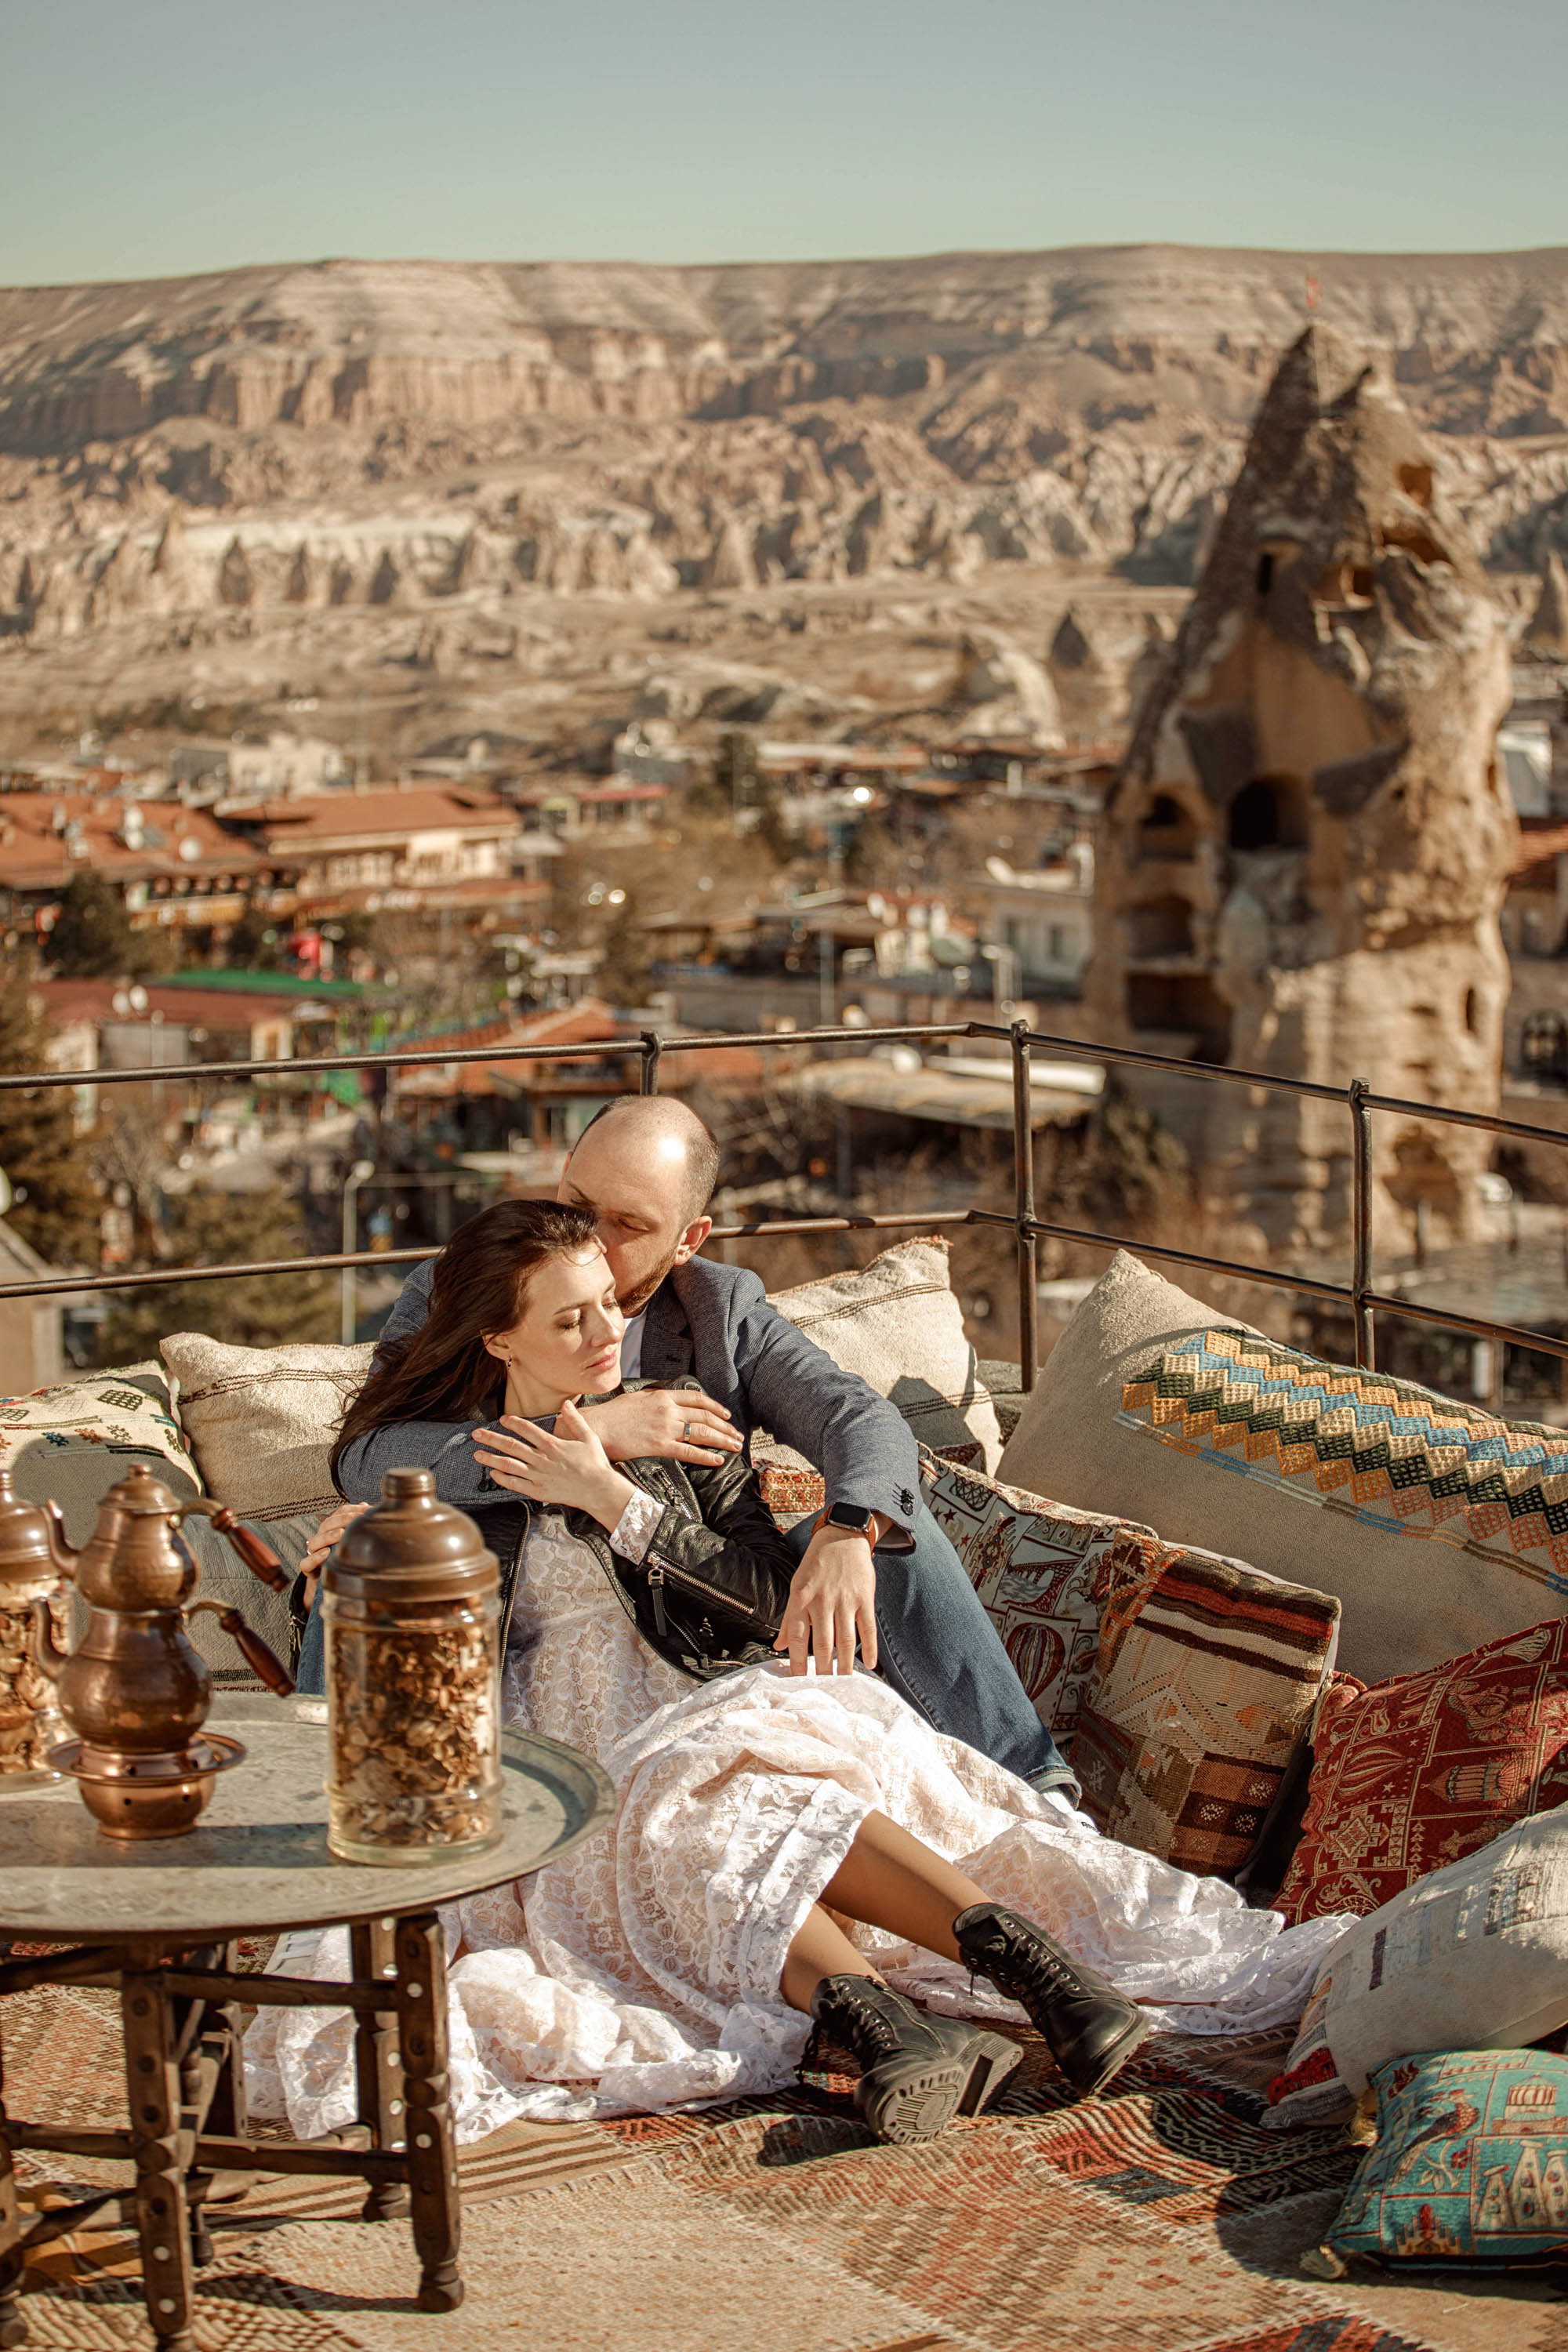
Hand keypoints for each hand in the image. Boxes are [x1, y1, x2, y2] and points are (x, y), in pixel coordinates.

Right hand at [299, 1500, 369, 1604]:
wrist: (324, 1581)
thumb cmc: (340, 1557)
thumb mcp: (350, 1541)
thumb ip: (356, 1525)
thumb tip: (366, 1506)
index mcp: (331, 1529)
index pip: (338, 1513)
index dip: (352, 1510)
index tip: (367, 1510)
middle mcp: (320, 1538)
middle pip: (327, 1524)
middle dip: (342, 1519)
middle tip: (356, 1519)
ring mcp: (313, 1553)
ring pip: (315, 1541)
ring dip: (328, 1536)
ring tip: (340, 1533)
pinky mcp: (308, 1569)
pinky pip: (306, 1562)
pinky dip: (315, 1557)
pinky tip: (326, 1553)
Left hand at [473, 1401, 633, 1528]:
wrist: (598, 1490)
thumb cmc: (595, 1464)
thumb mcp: (588, 1437)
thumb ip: (575, 1420)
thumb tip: (565, 1404)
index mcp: (552, 1445)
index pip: (527, 1430)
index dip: (513, 1423)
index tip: (502, 1420)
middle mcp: (541, 1459)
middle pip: (511, 1446)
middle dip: (491, 1439)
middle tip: (477, 1434)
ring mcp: (538, 1476)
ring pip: (509, 1465)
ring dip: (491, 1458)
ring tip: (477, 1454)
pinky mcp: (538, 1491)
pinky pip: (515, 1484)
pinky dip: (502, 1478)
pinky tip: (493, 1473)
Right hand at [580, 1388, 740, 1466]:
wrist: (595, 1426)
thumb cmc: (611, 1415)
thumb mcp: (636, 1399)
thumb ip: (654, 1399)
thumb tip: (664, 1400)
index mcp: (662, 1396)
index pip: (696, 1399)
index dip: (715, 1407)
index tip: (726, 1415)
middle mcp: (667, 1410)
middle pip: (705, 1417)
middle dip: (725, 1427)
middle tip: (737, 1435)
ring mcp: (665, 1427)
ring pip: (702, 1433)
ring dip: (722, 1440)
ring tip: (735, 1446)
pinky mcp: (659, 1446)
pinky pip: (689, 1452)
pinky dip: (706, 1456)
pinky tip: (718, 1460)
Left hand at [773, 1521, 877, 1678]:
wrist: (841, 1538)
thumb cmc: (816, 1566)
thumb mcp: (796, 1587)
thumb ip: (790, 1619)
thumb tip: (778, 1646)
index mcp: (801, 1599)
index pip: (797, 1638)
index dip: (798, 1662)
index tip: (799, 1681)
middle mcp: (822, 1601)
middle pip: (822, 1644)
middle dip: (822, 1670)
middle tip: (824, 1689)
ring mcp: (845, 1600)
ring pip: (845, 1640)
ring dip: (845, 1665)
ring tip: (844, 1682)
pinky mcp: (864, 1598)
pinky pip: (867, 1628)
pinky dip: (869, 1648)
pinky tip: (869, 1664)